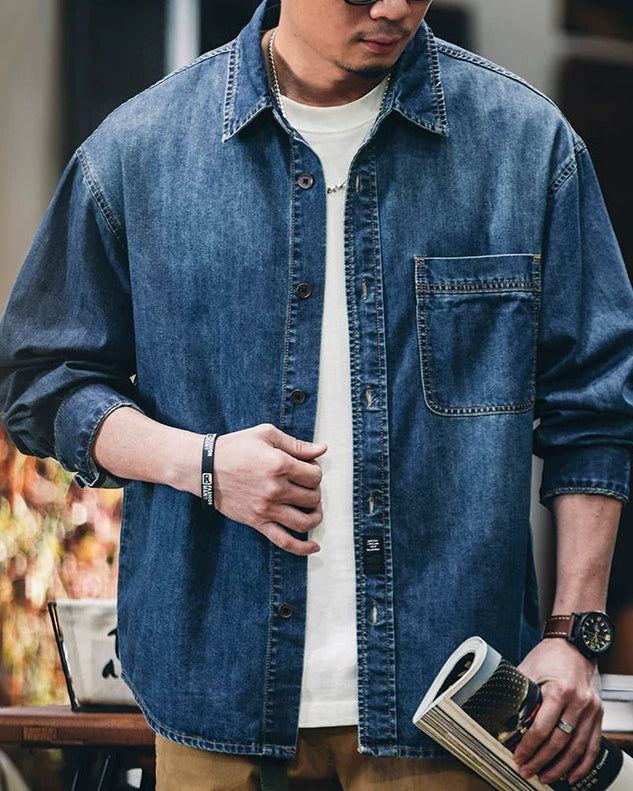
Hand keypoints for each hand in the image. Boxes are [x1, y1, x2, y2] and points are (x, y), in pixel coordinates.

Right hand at [212, 424, 325, 555]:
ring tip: (311, 508)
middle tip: (305, 485)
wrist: (204, 467)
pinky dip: (302, 547)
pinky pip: (284, 541)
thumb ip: (297, 444)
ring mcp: (266, 508)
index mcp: (280, 464)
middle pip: (313, 497)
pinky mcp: (257, 522)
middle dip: (314, 491)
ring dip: (314, 516)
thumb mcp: (266, 435)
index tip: (306, 468)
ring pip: (305, 521)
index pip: (315, 476)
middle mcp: (275, 489)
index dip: (315, 471)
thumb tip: (322, 450)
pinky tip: (314, 546)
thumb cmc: (236, 447)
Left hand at [514, 639, 602, 784]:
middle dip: (541, 761)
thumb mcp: (529, 670)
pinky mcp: (598, 713)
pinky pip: (592, 745)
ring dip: (560, 767)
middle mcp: (578, 702)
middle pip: (559, 742)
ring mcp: (591, 709)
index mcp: (559, 690)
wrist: (575, 643)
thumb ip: (519, 693)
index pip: (542, 728)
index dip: (529, 747)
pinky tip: (572, 775)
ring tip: (545, 777)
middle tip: (527, 771)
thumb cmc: (549, 655)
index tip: (518, 757)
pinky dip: (582, 763)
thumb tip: (501, 715)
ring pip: (577, 748)